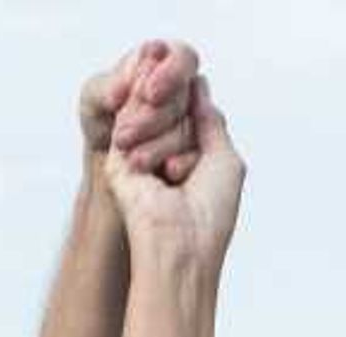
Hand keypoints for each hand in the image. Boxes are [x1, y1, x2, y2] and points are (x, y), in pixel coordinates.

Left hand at [80, 36, 202, 181]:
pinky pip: (200, 157)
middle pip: (184, 99)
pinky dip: (181, 164)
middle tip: (123, 137)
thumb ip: (104, 87)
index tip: (148, 94)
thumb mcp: (92, 98)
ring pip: (192, 131)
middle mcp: (186, 90)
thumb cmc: (104, 118)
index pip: (183, 57)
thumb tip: (124, 87)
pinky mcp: (202, 152)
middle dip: (153, 119)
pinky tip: (165, 170)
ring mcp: (199, 121)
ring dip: (160, 146)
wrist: (110, 160)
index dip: (170, 74)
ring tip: (133, 159)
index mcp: (164, 62)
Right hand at [104, 71, 241, 257]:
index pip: (194, 102)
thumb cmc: (210, 213)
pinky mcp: (119, 154)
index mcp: (191, 150)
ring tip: (173, 176)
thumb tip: (198, 84)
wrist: (179, 243)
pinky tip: (158, 166)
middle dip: (183, 127)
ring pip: (155, 104)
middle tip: (182, 173)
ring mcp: (140, 148)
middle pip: (174, 100)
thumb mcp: (226, 159)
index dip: (197, 107)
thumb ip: (211, 120)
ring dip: (170, 137)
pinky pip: (133, 112)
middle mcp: (164, 147)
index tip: (199, 145)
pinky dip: (148, 129)